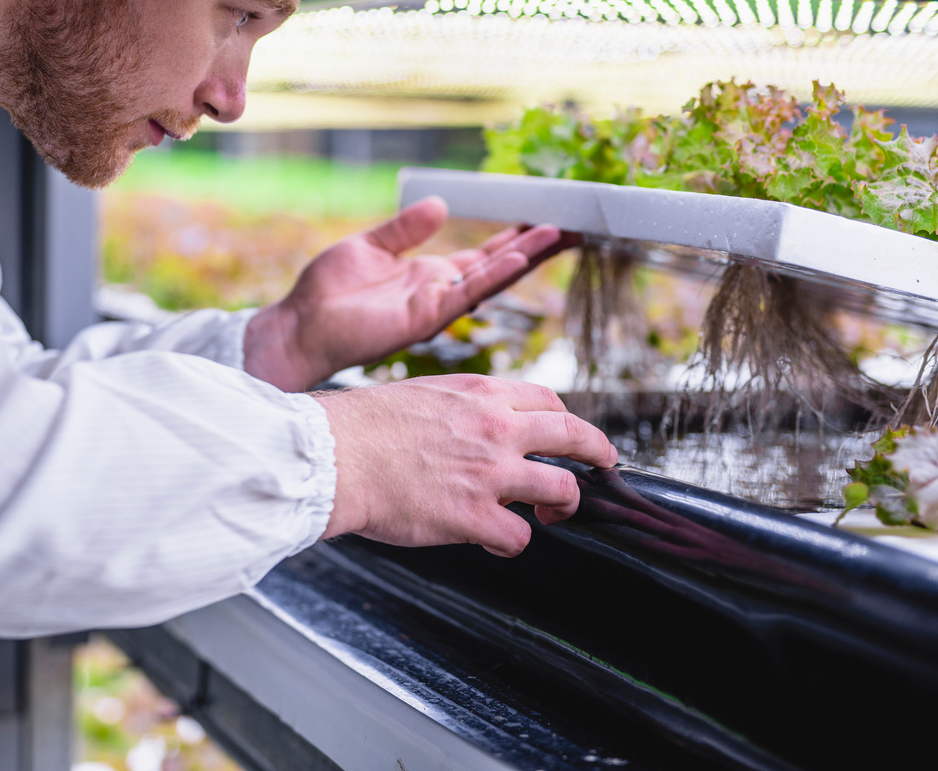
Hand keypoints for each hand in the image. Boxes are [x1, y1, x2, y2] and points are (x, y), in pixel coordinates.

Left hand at [243, 196, 574, 390]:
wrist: (300, 326)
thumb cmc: (327, 292)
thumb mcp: (370, 246)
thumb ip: (406, 229)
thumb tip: (440, 203)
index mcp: (430, 276)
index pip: (484, 254)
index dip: (515, 236)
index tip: (546, 216)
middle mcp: (441, 292)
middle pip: (500, 266)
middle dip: (536, 247)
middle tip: (575, 225)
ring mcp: (436, 306)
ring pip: (492, 279)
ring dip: (526, 257)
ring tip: (560, 233)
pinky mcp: (424, 317)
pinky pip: (466, 293)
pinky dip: (493, 275)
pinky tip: (517, 258)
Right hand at [315, 374, 616, 555]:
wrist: (333, 455)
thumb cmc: (362, 426)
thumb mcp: (424, 394)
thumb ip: (461, 407)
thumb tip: (475, 422)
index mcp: (481, 395)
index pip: (548, 401)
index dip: (567, 421)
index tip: (571, 434)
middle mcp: (495, 429)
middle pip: (574, 437)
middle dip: (598, 453)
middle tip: (604, 465)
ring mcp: (489, 474)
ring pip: (561, 490)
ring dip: (561, 505)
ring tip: (549, 513)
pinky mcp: (473, 516)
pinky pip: (519, 537)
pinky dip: (512, 542)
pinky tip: (494, 539)